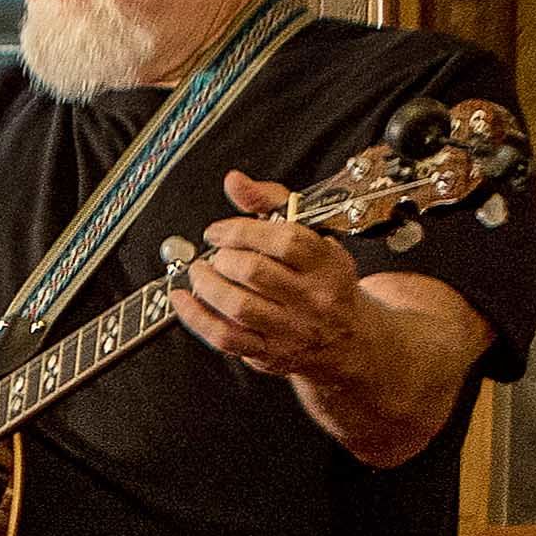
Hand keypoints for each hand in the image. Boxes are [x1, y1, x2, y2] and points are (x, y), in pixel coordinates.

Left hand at [173, 173, 368, 385]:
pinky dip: (196, 317)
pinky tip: (184, 300)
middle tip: (214, 254)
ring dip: (207, 285)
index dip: (242, 230)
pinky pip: (225, 337)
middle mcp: (312, 298)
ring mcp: (291, 329)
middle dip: (222, 257)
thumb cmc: (326, 284)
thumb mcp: (313, 236)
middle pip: (254, 271)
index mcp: (326, 264)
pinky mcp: (270, 353)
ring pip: (238, 305)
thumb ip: (272, 202)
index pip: (284, 240)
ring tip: (200, 272)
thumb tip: (236, 182)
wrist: (351, 341)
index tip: (219, 231)